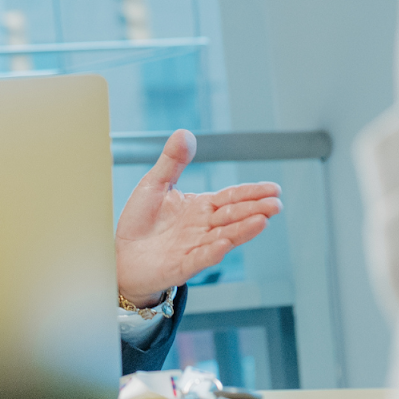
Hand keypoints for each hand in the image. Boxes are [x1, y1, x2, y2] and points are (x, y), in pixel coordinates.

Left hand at [115, 130, 281, 306]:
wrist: (122, 255)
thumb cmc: (140, 221)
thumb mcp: (155, 184)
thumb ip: (172, 161)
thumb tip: (185, 133)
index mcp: (200, 207)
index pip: (231, 197)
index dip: (252, 193)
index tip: (274, 188)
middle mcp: (202, 227)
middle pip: (233, 216)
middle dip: (255, 210)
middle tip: (276, 204)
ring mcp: (194, 247)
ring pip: (222, 237)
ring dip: (242, 230)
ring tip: (262, 221)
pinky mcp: (180, 266)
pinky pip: (199, 259)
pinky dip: (212, 252)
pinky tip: (225, 244)